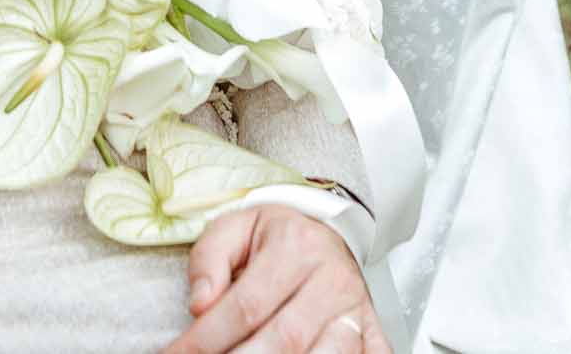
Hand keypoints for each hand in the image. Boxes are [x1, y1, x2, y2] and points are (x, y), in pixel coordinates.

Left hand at [164, 206, 389, 353]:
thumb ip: (209, 261)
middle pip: (285, 338)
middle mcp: (330, 278)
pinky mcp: (369, 326)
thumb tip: (200, 304)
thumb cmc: (275, 236)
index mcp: (294, 246)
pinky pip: (370, 353)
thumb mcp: (234, 229)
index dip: (206, 338)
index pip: (245, 306)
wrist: (327, 229)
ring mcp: (354, 306)